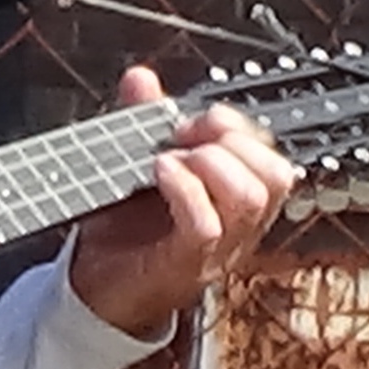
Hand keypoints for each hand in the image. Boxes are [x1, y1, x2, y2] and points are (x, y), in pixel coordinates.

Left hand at [67, 67, 296, 335]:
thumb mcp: (135, 165)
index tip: (193, 119)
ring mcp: (217, 251)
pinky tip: (160, 173)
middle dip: (231, 139)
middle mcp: (238, 229)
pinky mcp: (185, 266)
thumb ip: (143, 120)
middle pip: (275, 175)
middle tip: (185, 138)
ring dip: (211, 162)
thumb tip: (141, 78)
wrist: (93, 290)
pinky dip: (184, 188)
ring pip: (250, 198)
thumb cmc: (123, 232)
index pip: (273, 157)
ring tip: (172, 158)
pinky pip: (206, 225)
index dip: (239, 127)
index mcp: (237, 203)